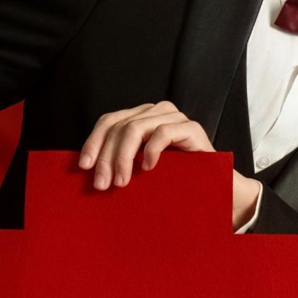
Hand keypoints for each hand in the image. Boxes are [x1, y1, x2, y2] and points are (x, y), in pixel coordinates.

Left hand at [79, 101, 261, 229]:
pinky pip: (162, 133)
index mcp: (140, 117)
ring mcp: (174, 117)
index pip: (109, 121)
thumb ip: (120, 160)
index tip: (84, 166)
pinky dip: (151, 151)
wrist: (212, 185)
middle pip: (119, 126)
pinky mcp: (190, 127)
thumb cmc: (173, 177)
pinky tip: (147, 168)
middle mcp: (155, 111)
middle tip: (102, 184)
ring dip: (123, 158)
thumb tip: (87, 170)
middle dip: (106, 156)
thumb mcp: (139, 167)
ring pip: (135, 128)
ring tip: (121, 182)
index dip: (94, 141)